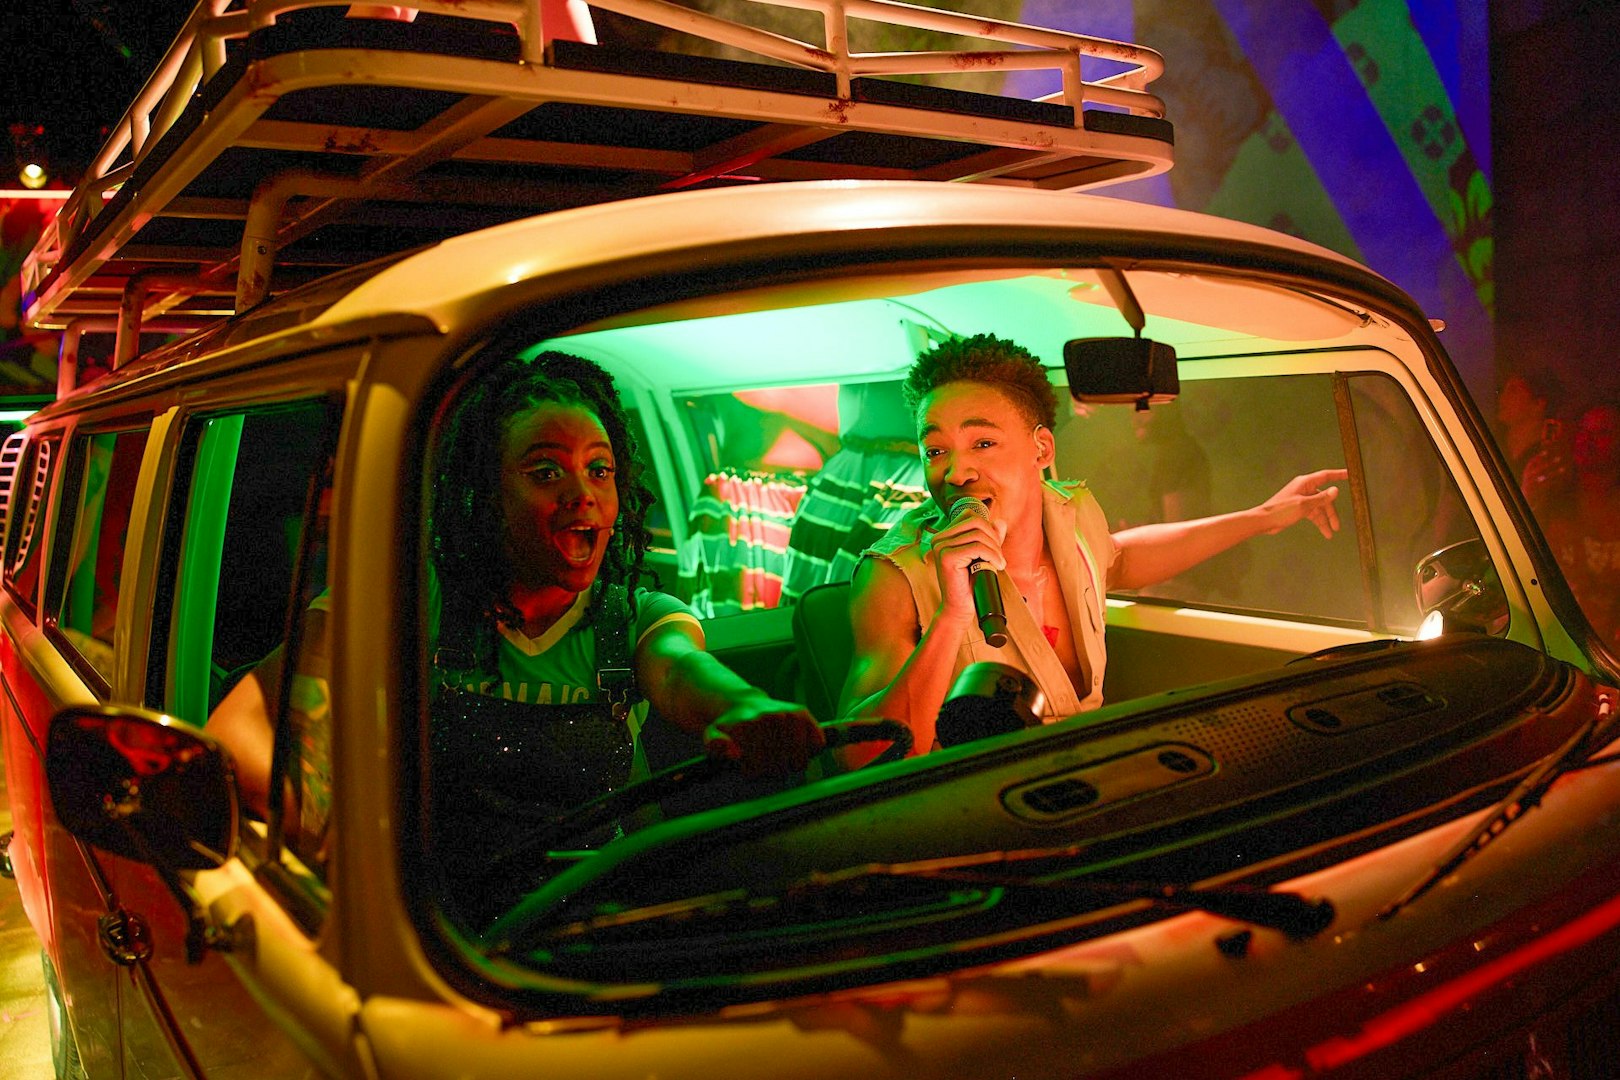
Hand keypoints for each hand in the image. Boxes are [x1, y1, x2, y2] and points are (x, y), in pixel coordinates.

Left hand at [704, 694, 825, 777]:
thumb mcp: (712, 735)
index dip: (752, 772)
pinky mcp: (802, 713)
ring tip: (780, 756)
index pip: (757, 770)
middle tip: (764, 761)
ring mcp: (787, 715)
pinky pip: (816, 743)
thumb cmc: (731, 727)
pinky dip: (810, 750)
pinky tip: (798, 747)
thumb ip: (716, 746)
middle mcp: (769, 718)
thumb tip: (735, 754)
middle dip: (771, 770)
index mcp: (747, 726)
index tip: (747, 764)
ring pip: (798, 761)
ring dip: (790, 764)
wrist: (744, 704)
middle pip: (778, 768)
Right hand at [921, 502, 1007, 623]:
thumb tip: (1000, 522)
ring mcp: (941, 547)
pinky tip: (996, 566)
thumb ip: (990, 538)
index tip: (995, 548)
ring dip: (995, 549)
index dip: (988, 528)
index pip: (970, 516)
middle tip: (999, 557)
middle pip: (975, 522)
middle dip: (993, 538)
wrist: (960, 607)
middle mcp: (939, 539)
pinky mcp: (947, 558)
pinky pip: (977, 548)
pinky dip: (992, 556)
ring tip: (999, 563)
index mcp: (944, 536)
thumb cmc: (971, 583)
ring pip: (978, 535)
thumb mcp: (983, 556)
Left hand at [1258, 469, 1349, 538]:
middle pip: (1324, 498)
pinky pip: (1313, 513)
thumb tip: (1336, 490)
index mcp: (1305, 483)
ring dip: (1325, 520)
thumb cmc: (1281, 510)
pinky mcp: (1299, 508)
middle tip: (1337, 526)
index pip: (1326, 476)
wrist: (1264, 521)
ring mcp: (1302, 498)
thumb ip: (1321, 498)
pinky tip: (1324, 531)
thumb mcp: (1304, 505)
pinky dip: (1318, 521)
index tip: (1350, 474)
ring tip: (1330, 534)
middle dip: (1331, 512)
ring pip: (1319, 508)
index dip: (1339, 475)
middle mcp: (1305, 488)